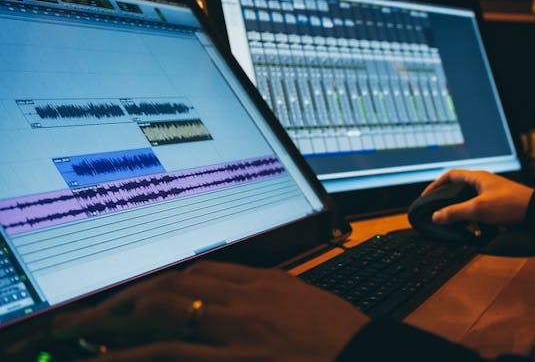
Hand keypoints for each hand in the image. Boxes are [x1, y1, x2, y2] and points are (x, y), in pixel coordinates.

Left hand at [52, 261, 368, 360]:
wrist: (366, 355)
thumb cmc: (344, 339)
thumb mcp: (308, 307)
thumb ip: (273, 301)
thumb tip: (243, 301)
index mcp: (267, 284)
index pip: (201, 273)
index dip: (160, 284)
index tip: (133, 297)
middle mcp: (246, 300)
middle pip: (173, 287)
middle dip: (125, 299)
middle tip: (86, 315)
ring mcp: (237, 330)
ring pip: (163, 313)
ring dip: (113, 322)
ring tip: (77, 334)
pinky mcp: (236, 358)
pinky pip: (172, 353)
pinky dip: (133, 355)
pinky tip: (105, 359)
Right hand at [422, 169, 533, 225]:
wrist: (534, 212)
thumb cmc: (509, 204)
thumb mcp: (478, 209)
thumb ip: (455, 212)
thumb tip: (436, 216)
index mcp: (477, 177)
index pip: (450, 175)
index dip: (436, 185)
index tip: (426, 196)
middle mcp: (483, 183)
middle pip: (458, 189)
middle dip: (446, 202)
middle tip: (436, 213)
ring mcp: (490, 194)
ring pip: (468, 202)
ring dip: (460, 213)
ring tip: (452, 225)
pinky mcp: (497, 206)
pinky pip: (478, 211)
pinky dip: (472, 219)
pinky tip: (471, 230)